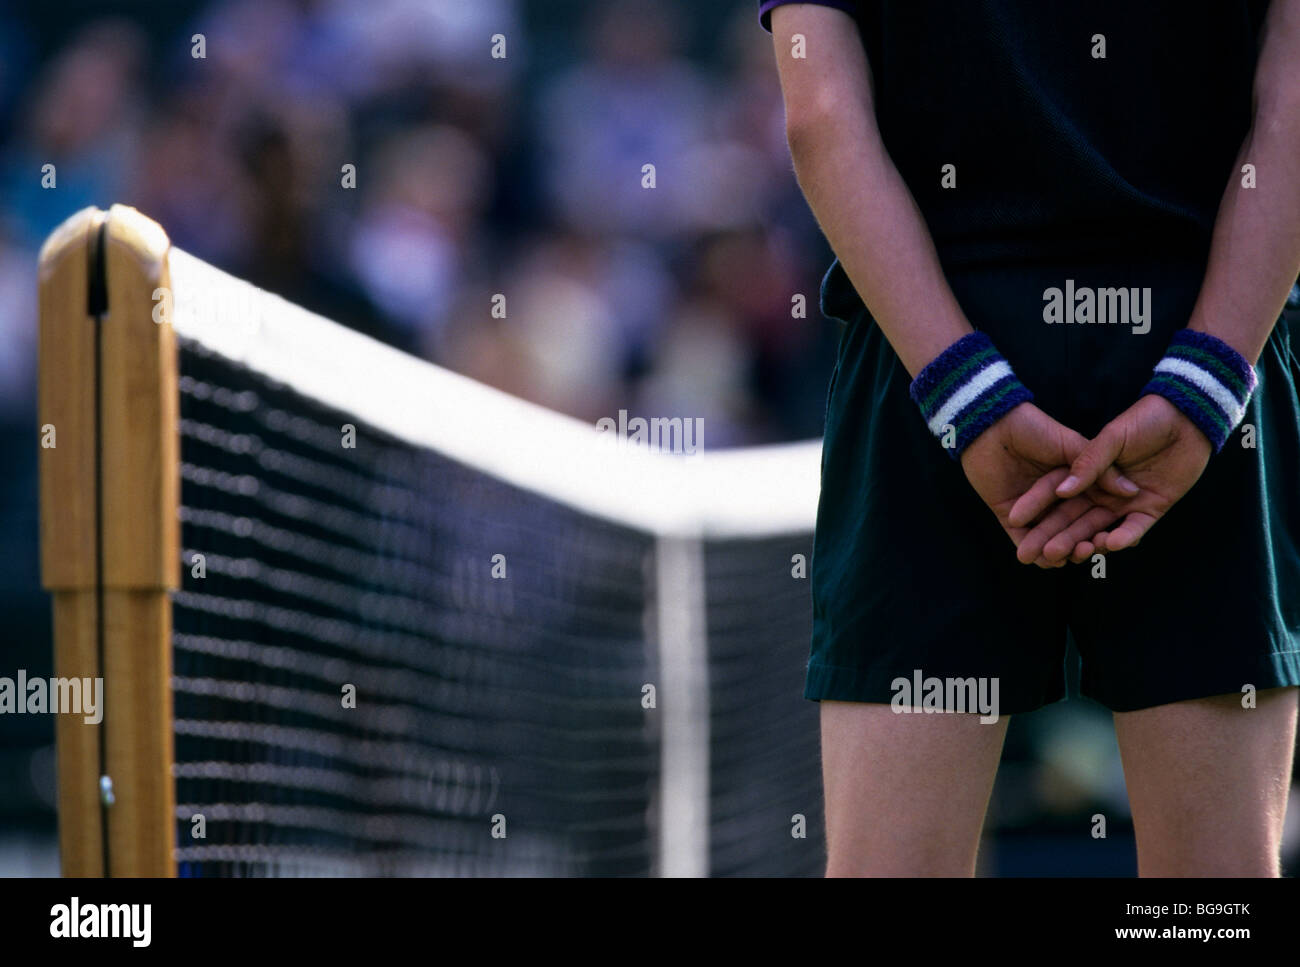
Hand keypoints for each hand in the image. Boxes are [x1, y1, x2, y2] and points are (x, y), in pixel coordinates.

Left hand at [960, 403, 1137, 565]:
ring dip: (1057, 550)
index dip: (1101, 525)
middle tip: (1085, 552)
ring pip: (1046, 535)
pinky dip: (1032, 548)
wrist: (992, 425)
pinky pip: (1020, 537)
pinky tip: (1044, 561)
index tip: (1111, 540)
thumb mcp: (1070, 445)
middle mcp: (1054, 498)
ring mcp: (1030, 508)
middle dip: (1078, 541)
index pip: (1090, 509)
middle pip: (1069, 526)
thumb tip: (1131, 492)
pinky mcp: (1007, 513)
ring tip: (1066, 558)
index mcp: (1072, 482)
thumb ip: (1098, 469)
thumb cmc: (1033, 428)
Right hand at [1010, 394, 1211, 563]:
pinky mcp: (1151, 510)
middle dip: (1051, 538)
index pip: (1053, 496)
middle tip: (1029, 556)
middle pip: (1071, 519)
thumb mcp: (1111, 437)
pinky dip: (1124, 537)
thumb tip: (1062, 490)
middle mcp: (1102, 493)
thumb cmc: (1145, 420)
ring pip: (1098, 528)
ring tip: (1066, 557)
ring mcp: (1125, 503)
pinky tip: (1109, 544)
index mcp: (1086, 473)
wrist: (1188, 417)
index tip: (1013, 523)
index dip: (1034, 510)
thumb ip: (1088, 463)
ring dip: (1081, 543)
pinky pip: (1134, 528)